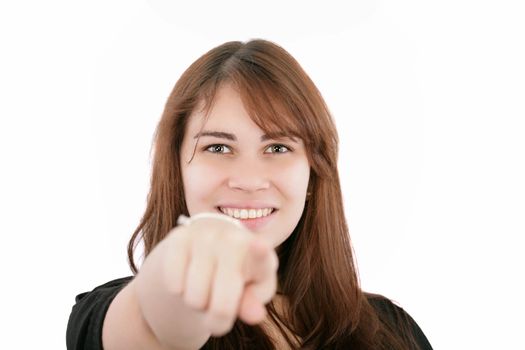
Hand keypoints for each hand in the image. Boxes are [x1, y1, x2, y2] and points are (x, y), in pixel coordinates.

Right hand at [159, 215, 278, 335]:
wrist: (206, 252)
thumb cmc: (236, 278)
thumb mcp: (251, 294)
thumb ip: (253, 305)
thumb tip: (255, 316)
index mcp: (260, 255)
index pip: (261, 256)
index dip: (260, 252)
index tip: (260, 246)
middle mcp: (234, 240)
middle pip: (222, 305)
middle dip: (217, 318)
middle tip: (220, 307)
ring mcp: (206, 236)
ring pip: (194, 298)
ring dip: (196, 304)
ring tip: (204, 288)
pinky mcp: (179, 238)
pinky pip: (173, 284)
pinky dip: (177, 291)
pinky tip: (187, 277)